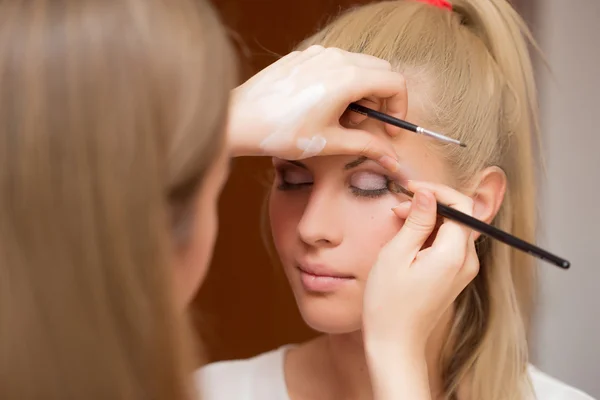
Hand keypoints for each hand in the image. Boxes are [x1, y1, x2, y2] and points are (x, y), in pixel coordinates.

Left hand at [227, 45, 407, 171]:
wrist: (240, 120)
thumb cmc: (283, 133)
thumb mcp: (330, 143)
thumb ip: (367, 145)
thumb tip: (391, 158)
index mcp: (348, 78)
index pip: (394, 82)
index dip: (399, 107)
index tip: (389, 128)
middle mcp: (336, 57)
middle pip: (379, 71)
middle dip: (379, 99)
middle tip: (360, 124)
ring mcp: (317, 53)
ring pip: (357, 65)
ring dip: (360, 90)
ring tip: (338, 117)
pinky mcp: (302, 56)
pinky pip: (334, 63)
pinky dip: (340, 82)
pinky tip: (319, 105)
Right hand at [363, 180, 479, 349]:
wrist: (395, 343)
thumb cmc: (389, 303)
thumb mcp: (396, 255)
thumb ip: (416, 221)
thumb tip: (427, 194)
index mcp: (454, 255)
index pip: (461, 205)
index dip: (437, 191)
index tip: (411, 189)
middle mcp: (467, 262)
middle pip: (461, 215)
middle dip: (432, 203)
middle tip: (400, 207)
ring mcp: (464, 270)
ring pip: (455, 228)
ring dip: (430, 218)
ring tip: (400, 222)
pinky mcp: (456, 276)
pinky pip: (450, 244)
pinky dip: (432, 234)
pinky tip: (409, 239)